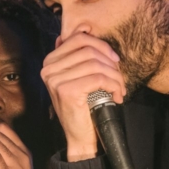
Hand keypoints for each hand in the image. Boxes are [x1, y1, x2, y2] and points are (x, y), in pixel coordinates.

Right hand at [40, 31, 125, 161]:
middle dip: (111, 63)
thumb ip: (77, 56)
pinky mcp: (67, 91)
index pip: (79, 39)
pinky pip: (99, 78)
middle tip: (119, 78)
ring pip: (96, 64)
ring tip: (119, 89)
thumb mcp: (78, 77)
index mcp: (50, 62)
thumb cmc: (83, 107)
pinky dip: (113, 85)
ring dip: (115, 77)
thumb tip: (79, 31)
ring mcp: (56, 80)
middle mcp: (49, 69)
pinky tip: (116, 95)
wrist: (80, 137)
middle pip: (89, 50)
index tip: (114, 60)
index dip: (101, 46)